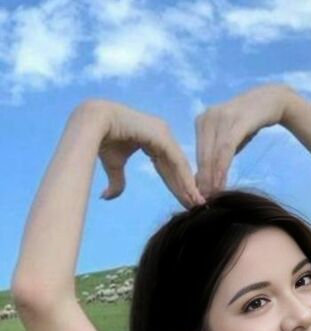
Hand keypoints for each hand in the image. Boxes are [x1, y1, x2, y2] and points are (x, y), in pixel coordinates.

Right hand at [86, 99, 204, 208]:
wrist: (93, 123)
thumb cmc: (103, 140)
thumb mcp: (114, 166)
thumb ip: (118, 181)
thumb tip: (106, 197)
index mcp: (154, 139)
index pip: (169, 166)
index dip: (177, 185)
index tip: (185, 201)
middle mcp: (162, 135)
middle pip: (177, 167)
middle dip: (186, 188)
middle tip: (196, 206)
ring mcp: (164, 134)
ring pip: (180, 165)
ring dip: (188, 185)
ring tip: (197, 203)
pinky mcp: (162, 136)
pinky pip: (176, 161)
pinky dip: (184, 177)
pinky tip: (191, 192)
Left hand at [194, 84, 292, 196]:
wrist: (272, 100)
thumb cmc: (250, 123)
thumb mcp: (230, 139)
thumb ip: (217, 155)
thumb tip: (202, 180)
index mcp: (202, 122)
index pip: (198, 154)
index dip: (199, 177)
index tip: (199, 196)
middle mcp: (207, 117)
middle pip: (203, 156)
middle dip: (203, 180)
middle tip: (203, 201)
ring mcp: (220, 117)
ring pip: (213, 154)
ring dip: (212, 177)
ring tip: (212, 195)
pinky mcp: (235, 121)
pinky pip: (225, 149)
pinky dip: (222, 168)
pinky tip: (221, 182)